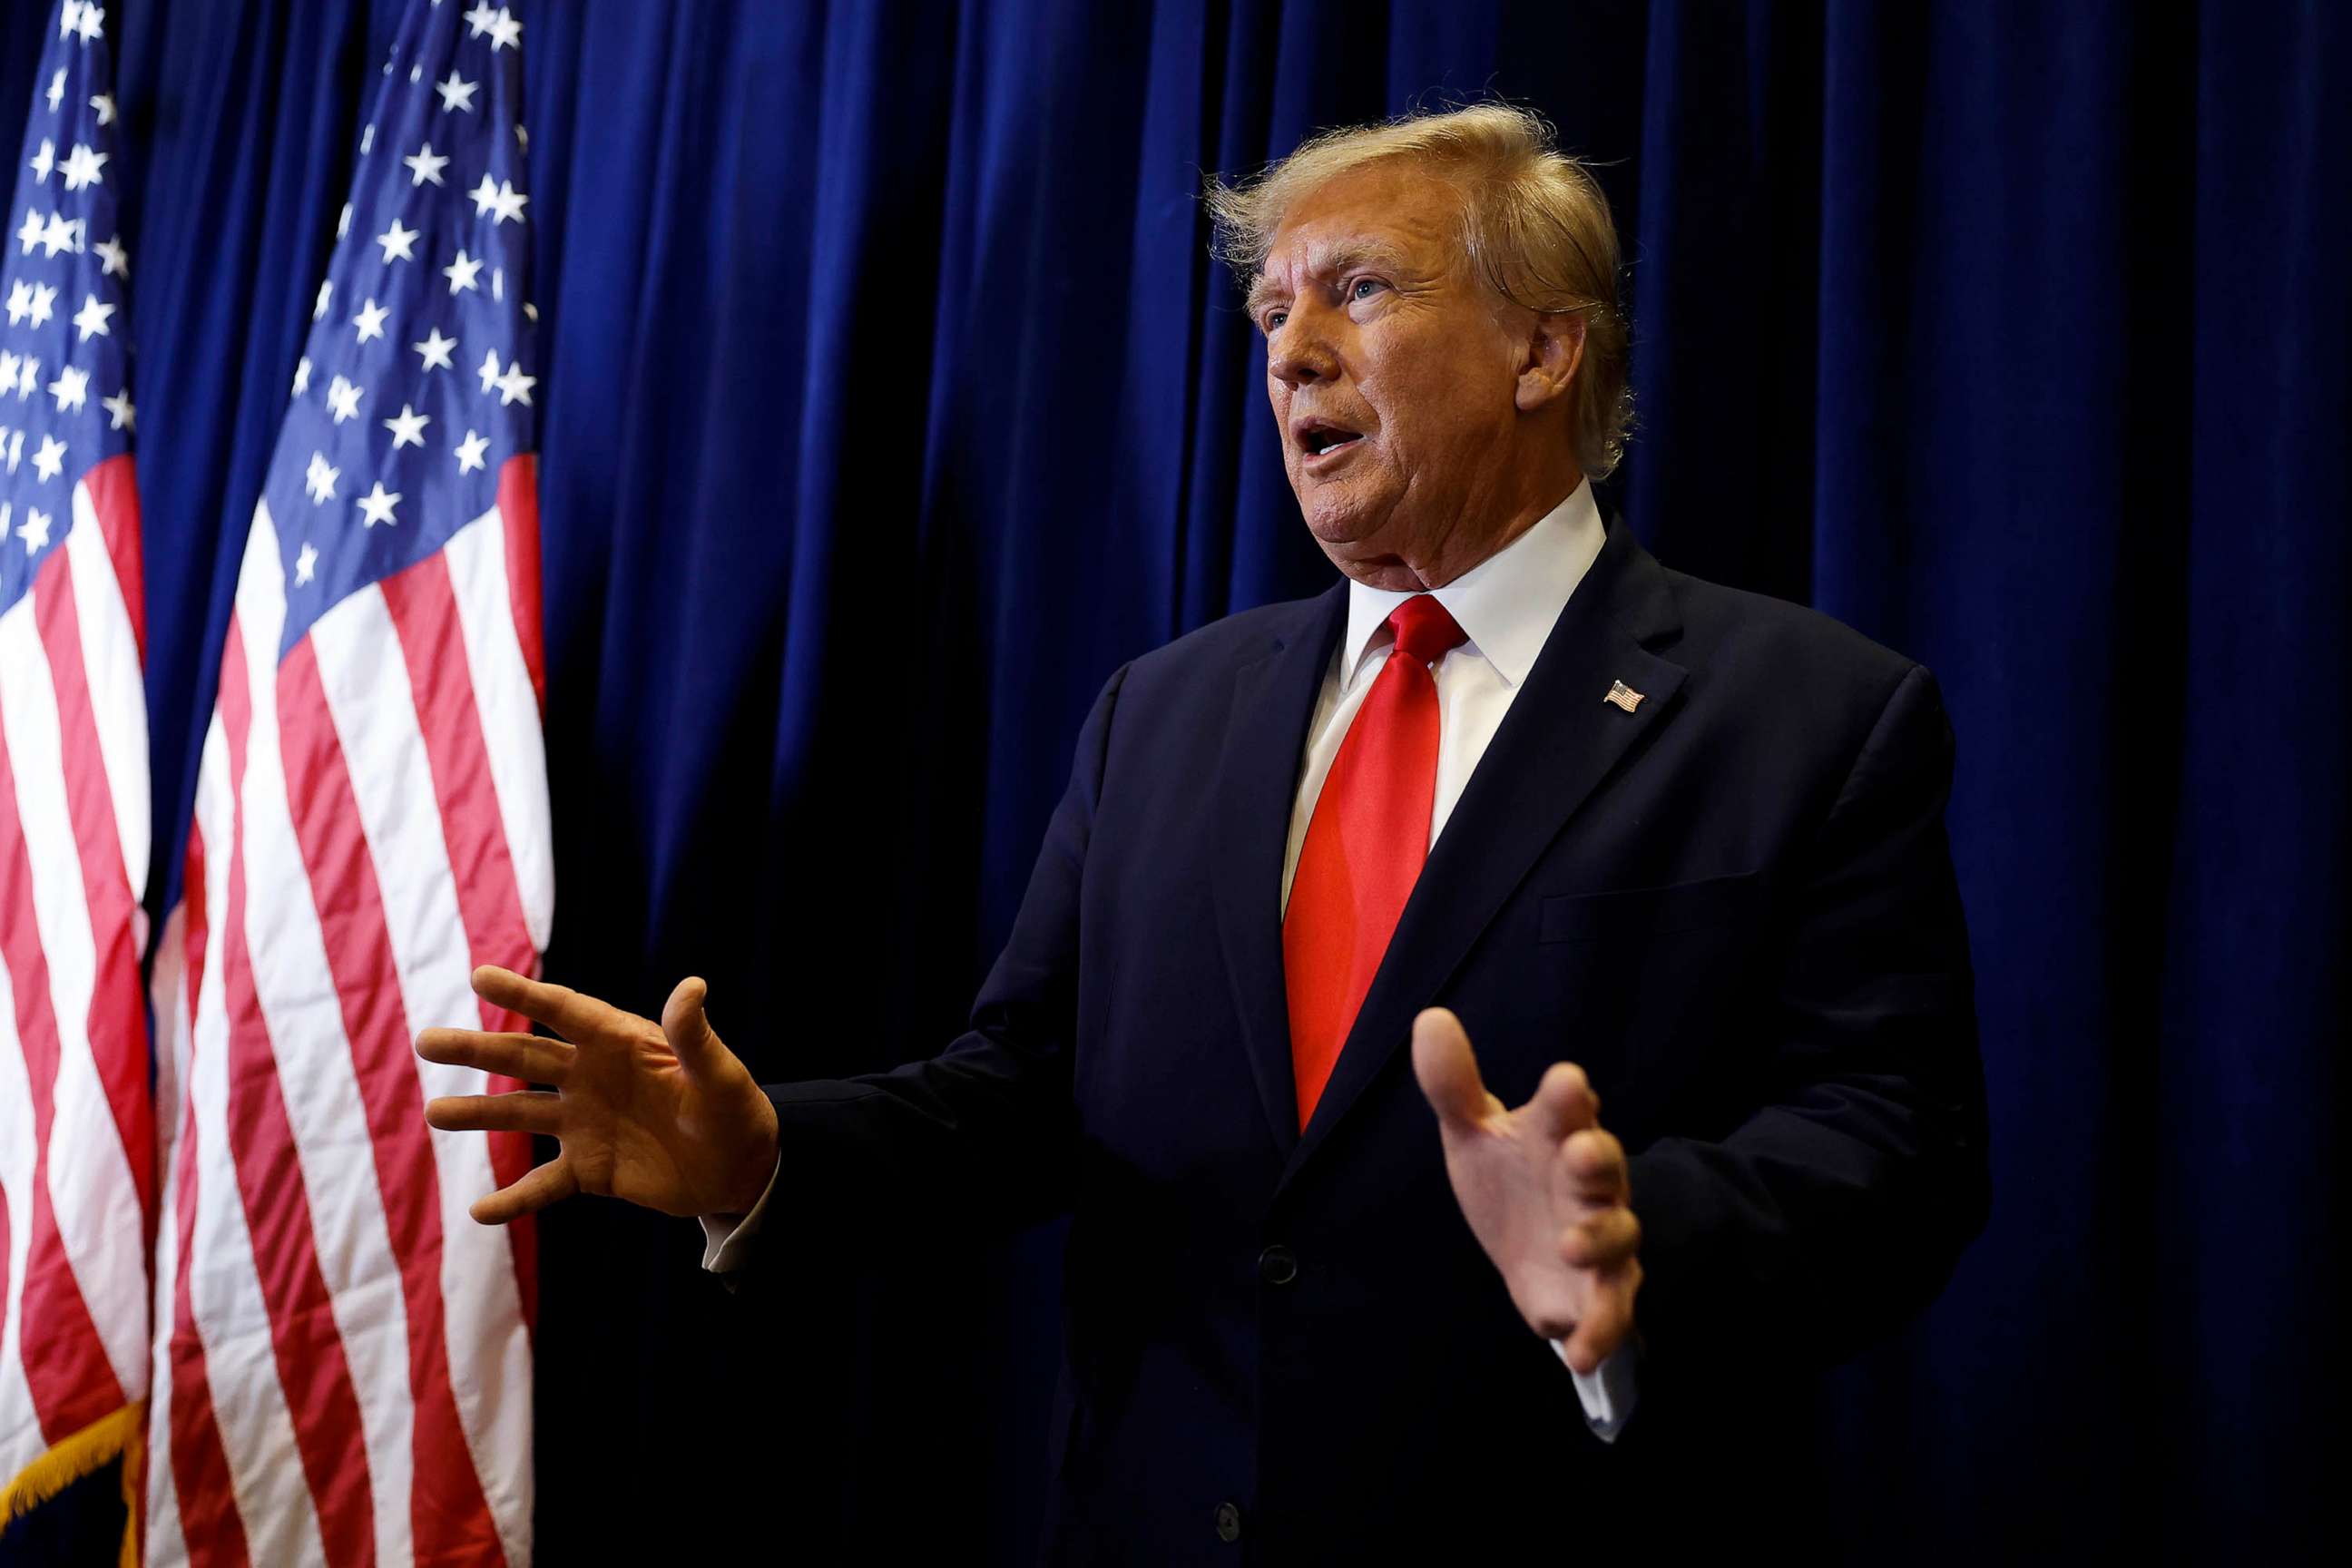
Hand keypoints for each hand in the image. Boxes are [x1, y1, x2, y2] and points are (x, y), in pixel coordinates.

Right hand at [417, 967, 780, 1224]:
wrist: (740, 1168)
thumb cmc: (735, 1110)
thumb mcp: (719, 1075)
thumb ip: (695, 1037)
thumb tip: (693, 985)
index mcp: (620, 1042)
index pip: (564, 1010)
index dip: (524, 993)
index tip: (480, 975)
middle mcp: (591, 1076)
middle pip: (525, 1057)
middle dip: (476, 1048)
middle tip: (426, 1041)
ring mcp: (584, 1122)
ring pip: (520, 1114)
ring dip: (478, 1114)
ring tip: (434, 1112)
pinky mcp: (588, 1168)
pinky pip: (542, 1184)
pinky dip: (513, 1199)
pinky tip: (480, 1210)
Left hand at [1411, 1007, 1640, 1372]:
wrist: (1533, 1250)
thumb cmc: (1510, 1179)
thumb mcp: (1475, 1134)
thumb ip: (1455, 1086)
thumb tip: (1429, 1018)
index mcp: (1558, 1134)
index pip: (1570, 1106)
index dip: (1569, 1096)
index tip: (1565, 1083)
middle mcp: (1589, 1183)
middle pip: (1606, 1163)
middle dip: (1598, 1157)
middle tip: (1579, 1153)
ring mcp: (1601, 1239)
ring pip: (1617, 1234)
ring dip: (1599, 1239)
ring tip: (1571, 1245)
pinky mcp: (1600, 1294)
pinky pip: (1611, 1311)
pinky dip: (1601, 1330)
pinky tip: (1578, 1349)